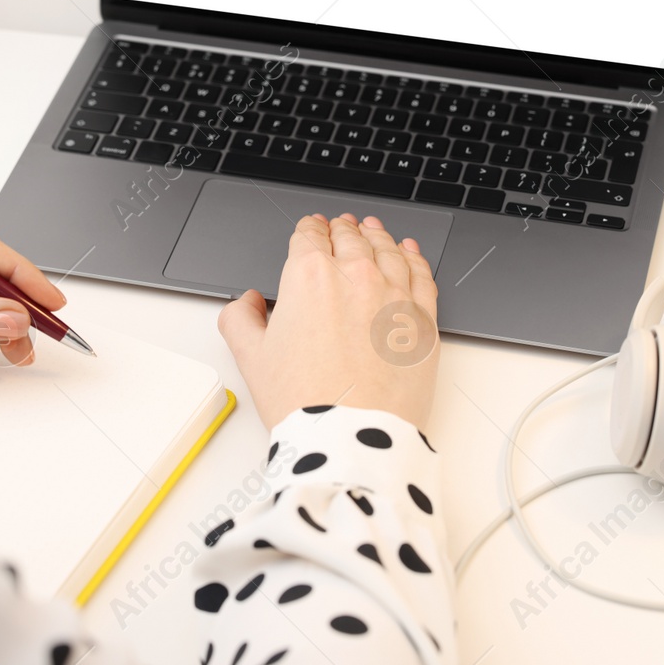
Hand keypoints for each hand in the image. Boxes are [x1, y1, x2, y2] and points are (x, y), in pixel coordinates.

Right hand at [218, 213, 439, 428]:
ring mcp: (394, 293)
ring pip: (387, 248)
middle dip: (342, 229)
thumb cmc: (305, 401)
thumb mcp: (251, 357)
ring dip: (377, 235)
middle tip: (340, 227)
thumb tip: (247, 302)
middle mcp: (354, 275)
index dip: (308, 229)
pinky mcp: (423, 317)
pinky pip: (421, 273)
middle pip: (349, 237)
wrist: (351, 437)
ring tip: (373, 230)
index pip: (308, 236)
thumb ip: (240, 318)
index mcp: (308, 277)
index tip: (311, 229)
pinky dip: (414, 256)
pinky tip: (409, 252)